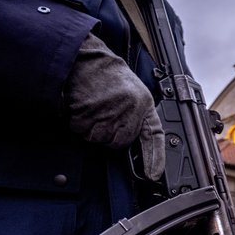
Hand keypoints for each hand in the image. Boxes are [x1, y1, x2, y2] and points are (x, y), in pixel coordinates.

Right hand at [65, 32, 164, 180]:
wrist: (87, 59)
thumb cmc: (109, 77)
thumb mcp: (132, 93)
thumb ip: (136, 117)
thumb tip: (136, 144)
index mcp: (144, 104)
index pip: (154, 136)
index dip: (155, 158)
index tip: (154, 175)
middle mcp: (130, 109)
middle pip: (119, 143)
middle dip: (110, 135)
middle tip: (105, 115)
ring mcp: (110, 111)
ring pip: (99, 139)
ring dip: (93, 129)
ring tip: (95, 107)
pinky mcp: (90, 111)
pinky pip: (82, 130)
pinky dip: (79, 123)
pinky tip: (84, 106)